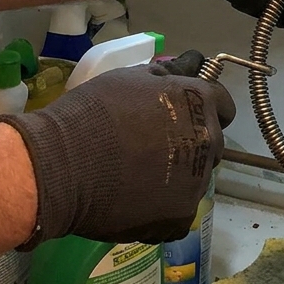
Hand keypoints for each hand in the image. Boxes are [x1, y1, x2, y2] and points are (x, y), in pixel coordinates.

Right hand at [0, 51, 233, 245]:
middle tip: (152, 148)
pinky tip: (132, 202)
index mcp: (199, 102)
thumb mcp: (129, 79)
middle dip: (190, 144)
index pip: (222, 104)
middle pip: (210, 144)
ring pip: (195, 179)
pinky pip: (178, 212)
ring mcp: (197, 182)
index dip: (202, 110)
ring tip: (136, 179)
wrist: (61, 165)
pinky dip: (160, 209)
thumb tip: (188, 65)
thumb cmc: (91, 113)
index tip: (182, 117)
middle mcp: (208, 141)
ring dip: (176, 178)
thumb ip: (166, 76)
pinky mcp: (180, 218)